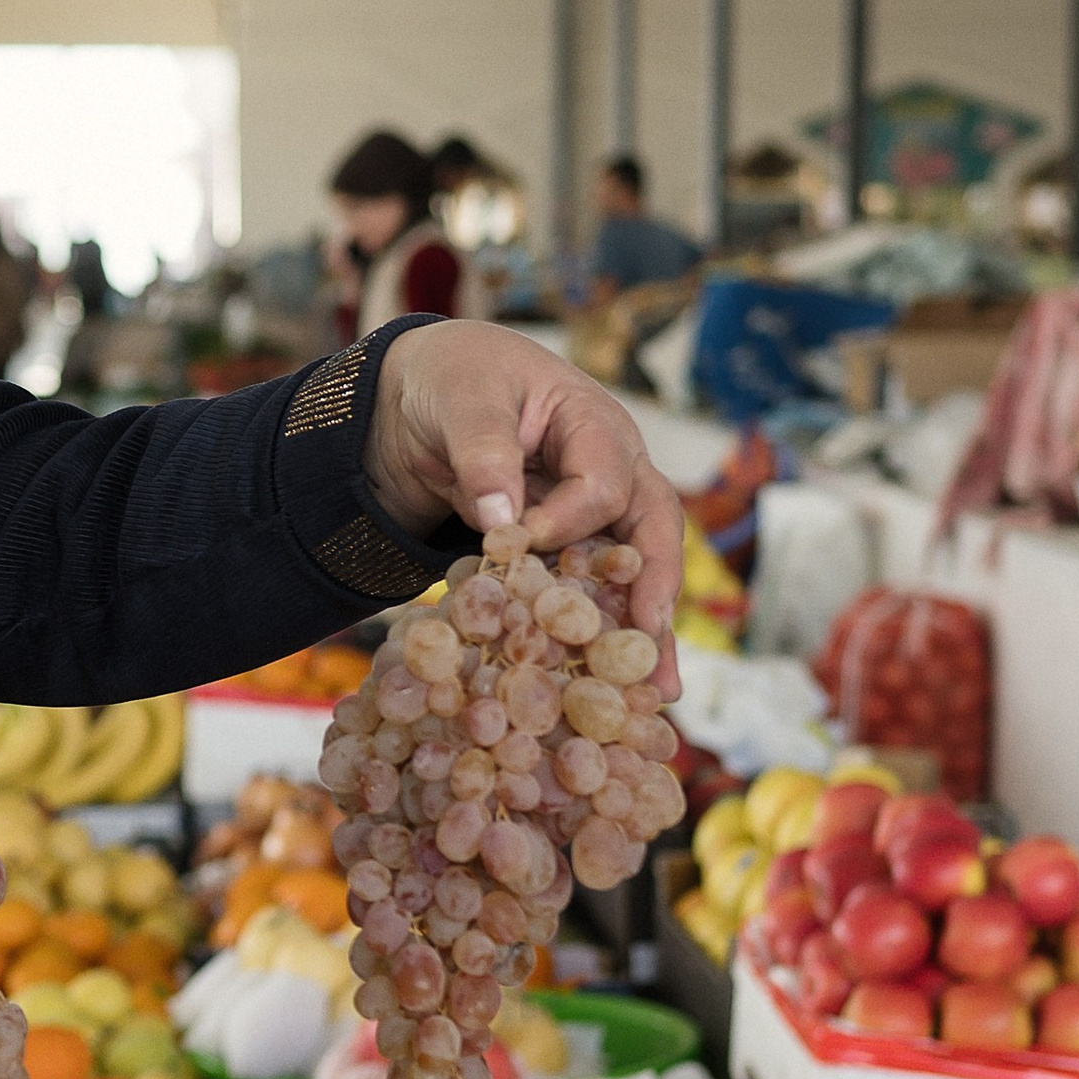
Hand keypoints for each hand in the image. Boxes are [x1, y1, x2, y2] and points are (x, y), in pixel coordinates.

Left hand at [366, 318, 685, 691]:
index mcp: (593, 423)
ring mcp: (596, 512)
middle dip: (656, 592)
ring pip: (633, 571)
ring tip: (653, 696)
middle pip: (653, 532)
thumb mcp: (462, 400)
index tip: (520, 543)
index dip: (567, 520)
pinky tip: (608, 688)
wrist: (423, 396)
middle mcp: (612, 469)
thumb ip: (483, 453)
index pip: (602, 484)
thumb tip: (502, 520)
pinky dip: (599, 633)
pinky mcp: (569, 547)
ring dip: (643, 631)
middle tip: (653, 650)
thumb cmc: (452, 381)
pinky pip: (593, 591)